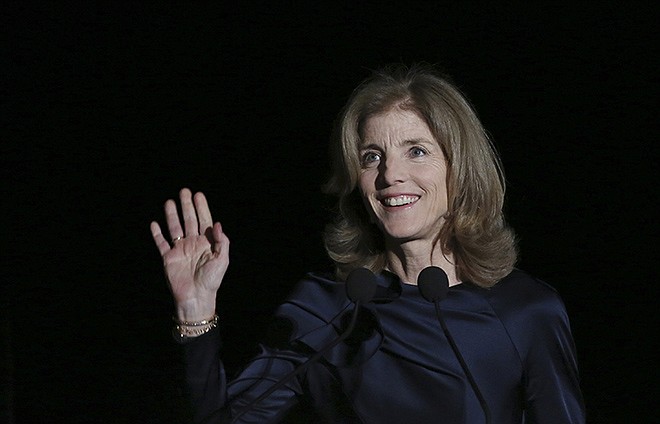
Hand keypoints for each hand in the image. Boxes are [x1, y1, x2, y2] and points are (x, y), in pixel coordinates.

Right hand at [150, 188, 229, 321]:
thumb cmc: (212, 280)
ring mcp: (179, 250)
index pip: (204, 221)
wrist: (196, 298)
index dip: (201, 207)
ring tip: (169, 202)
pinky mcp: (168, 258)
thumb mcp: (222, 260)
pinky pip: (161, 244)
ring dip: (172, 215)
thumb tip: (216, 224)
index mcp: (206, 243)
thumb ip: (221, 241)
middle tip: (184, 191)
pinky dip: (157, 234)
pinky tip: (154, 223)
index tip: (198, 194)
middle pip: (188, 220)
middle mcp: (192, 244)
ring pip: (174, 228)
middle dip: (186, 206)